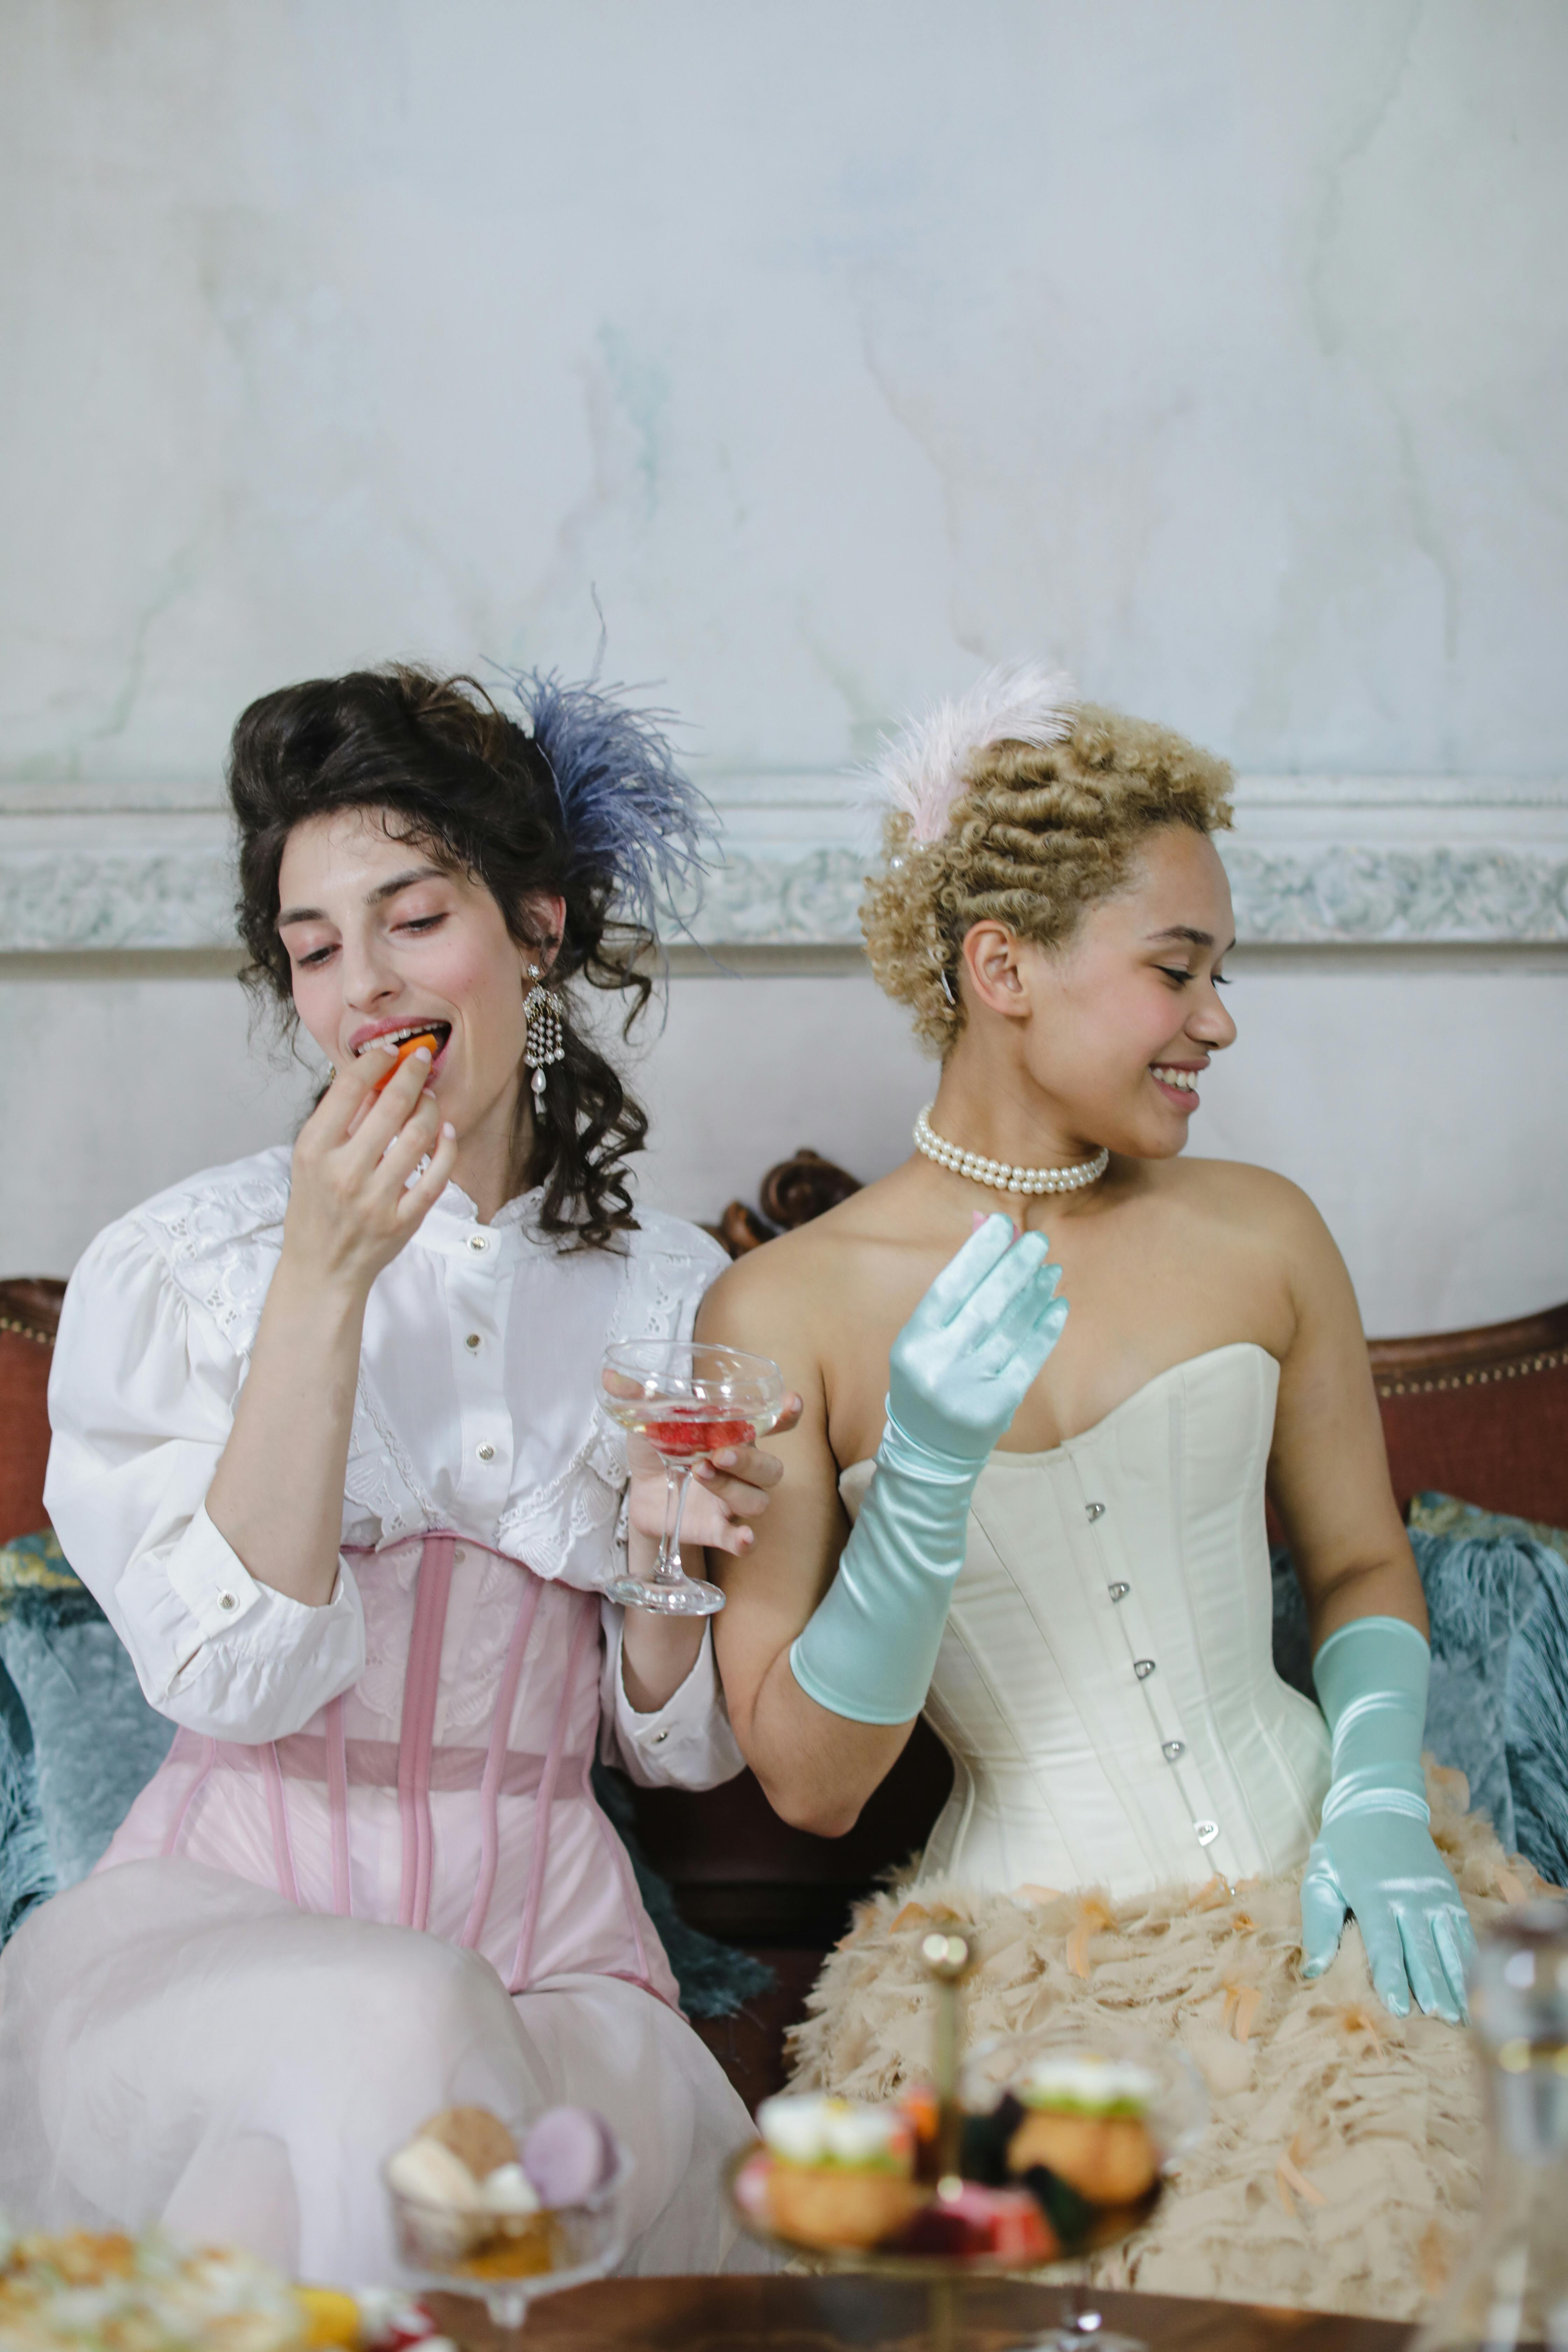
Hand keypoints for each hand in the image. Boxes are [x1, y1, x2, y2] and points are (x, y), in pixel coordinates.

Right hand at [282, 1044, 457, 1298]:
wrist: (321, 1269)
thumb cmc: (314, 1208)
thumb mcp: (311, 1160)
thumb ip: (341, 1119)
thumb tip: (376, 1077)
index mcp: (314, 1150)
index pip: (349, 1088)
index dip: (375, 1061)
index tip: (390, 1051)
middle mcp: (344, 1172)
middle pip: (391, 1104)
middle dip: (412, 1072)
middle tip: (423, 1058)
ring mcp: (375, 1198)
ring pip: (419, 1134)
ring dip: (430, 1107)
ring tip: (429, 1097)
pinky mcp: (403, 1220)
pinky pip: (437, 1174)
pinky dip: (447, 1146)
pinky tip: (446, 1131)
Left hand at [626, 1397, 803, 1558]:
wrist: (638, 1491)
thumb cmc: (656, 1447)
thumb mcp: (647, 1420)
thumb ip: (637, 1398)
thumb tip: (608, 1377)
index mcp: (733, 1435)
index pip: (773, 1424)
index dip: (787, 1415)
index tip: (792, 1402)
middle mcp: (741, 1468)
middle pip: (770, 1469)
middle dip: (749, 1461)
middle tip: (717, 1453)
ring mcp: (729, 1501)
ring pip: (758, 1500)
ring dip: (733, 1488)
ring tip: (699, 1474)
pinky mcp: (714, 1528)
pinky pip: (740, 1538)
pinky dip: (744, 1539)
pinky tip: (743, 1538)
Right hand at [887, 1215, 1067, 1462]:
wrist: (929, 1451)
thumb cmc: (929, 1378)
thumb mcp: (928, 1335)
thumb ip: (956, 1284)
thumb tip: (984, 1225)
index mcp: (913, 1343)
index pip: (949, 1287)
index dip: (977, 1252)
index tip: (1002, 1223)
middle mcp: (937, 1365)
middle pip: (985, 1305)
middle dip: (1014, 1267)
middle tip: (1039, 1241)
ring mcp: (968, 1389)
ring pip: (1010, 1330)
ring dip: (1035, 1294)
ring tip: (1051, 1269)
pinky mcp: (997, 1408)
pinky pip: (1028, 1360)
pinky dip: (1045, 1330)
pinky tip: (1057, 1305)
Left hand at [1300, 1808, 1475, 2022]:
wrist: (1379, 1804)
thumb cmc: (1341, 1846)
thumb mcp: (1320, 1877)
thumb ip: (1318, 1924)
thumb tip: (1313, 1971)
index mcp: (1374, 1893)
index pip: (1385, 1942)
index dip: (1391, 1976)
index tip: (1398, 2008)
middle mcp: (1409, 1895)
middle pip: (1422, 1949)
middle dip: (1432, 1988)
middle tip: (1442, 2022)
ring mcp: (1434, 1894)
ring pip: (1448, 1944)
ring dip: (1456, 1981)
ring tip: (1462, 2017)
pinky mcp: (1449, 1892)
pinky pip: (1462, 1931)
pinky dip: (1468, 1959)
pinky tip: (1473, 1985)